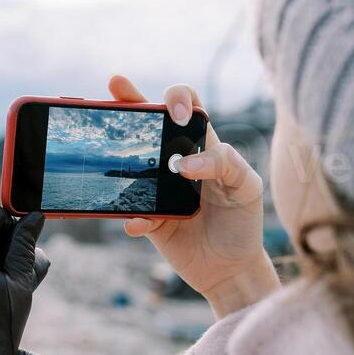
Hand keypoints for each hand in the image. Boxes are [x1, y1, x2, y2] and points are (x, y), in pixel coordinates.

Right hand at [110, 75, 278, 317]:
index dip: (178, 99)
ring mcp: (158, 189)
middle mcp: (176, 161)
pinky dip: (132, 217)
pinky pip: (131, 212)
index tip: (176, 113)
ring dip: (116, 154)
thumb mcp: (247, 187)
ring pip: (130, 162)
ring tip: (106, 151)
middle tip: (115, 85)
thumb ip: (225, 164)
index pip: (188, 108)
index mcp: (204, 146)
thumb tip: (185, 163)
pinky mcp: (149, 219)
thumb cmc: (243, 221)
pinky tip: (138, 222)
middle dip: (130, 99)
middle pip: (148, 123)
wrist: (231, 269)